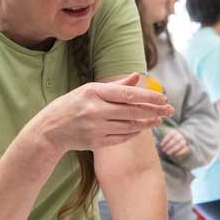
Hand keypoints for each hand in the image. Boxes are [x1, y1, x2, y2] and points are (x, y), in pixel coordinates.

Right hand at [34, 73, 173, 153]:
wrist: (50, 130)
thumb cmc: (72, 105)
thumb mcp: (90, 90)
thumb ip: (115, 86)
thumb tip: (137, 76)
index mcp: (93, 92)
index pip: (127, 94)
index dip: (148, 96)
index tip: (164, 98)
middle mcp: (94, 110)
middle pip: (131, 112)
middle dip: (153, 111)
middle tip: (169, 110)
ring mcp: (95, 128)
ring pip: (129, 126)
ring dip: (147, 123)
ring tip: (159, 119)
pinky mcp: (95, 143)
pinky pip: (121, 138)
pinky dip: (134, 133)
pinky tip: (143, 128)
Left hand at [159, 128, 188, 157]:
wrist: (180, 139)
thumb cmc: (170, 138)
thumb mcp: (166, 133)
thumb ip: (161, 132)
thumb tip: (157, 127)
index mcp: (174, 131)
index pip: (170, 134)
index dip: (165, 139)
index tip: (161, 144)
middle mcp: (180, 135)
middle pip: (175, 139)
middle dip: (169, 145)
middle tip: (163, 150)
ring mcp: (184, 141)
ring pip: (180, 144)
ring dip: (173, 149)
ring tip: (168, 153)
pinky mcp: (187, 146)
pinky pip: (185, 148)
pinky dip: (180, 152)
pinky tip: (175, 154)